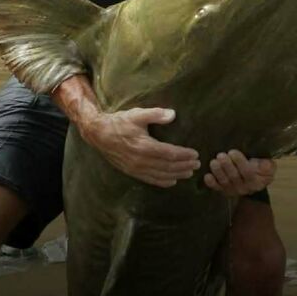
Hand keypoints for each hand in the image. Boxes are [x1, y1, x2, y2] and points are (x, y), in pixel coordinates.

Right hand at [81, 107, 199, 187]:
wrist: (98, 134)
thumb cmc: (119, 122)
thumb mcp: (137, 114)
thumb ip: (155, 114)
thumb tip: (173, 114)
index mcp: (144, 146)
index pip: (169, 153)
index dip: (184, 155)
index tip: (196, 154)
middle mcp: (141, 160)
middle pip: (168, 166)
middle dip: (184, 166)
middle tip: (197, 164)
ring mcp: (136, 168)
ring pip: (161, 175)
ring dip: (177, 175)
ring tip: (189, 173)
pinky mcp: (132, 172)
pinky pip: (150, 180)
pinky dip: (163, 182)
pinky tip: (172, 181)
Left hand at [204, 150, 275, 196]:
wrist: (254, 181)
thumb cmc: (261, 170)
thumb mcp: (269, 167)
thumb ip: (268, 166)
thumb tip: (265, 165)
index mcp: (256, 181)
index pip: (247, 172)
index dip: (240, 162)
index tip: (233, 152)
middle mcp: (244, 187)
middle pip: (234, 177)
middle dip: (226, 166)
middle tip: (220, 155)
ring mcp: (232, 190)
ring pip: (224, 182)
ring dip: (218, 172)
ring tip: (213, 162)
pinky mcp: (223, 190)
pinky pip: (217, 188)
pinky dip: (211, 183)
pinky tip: (207, 176)